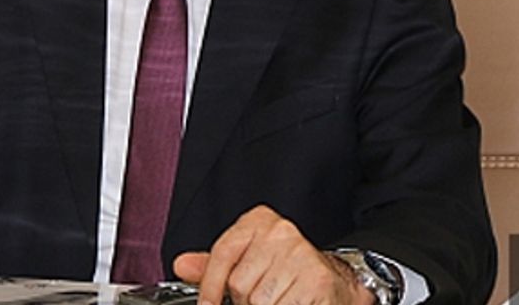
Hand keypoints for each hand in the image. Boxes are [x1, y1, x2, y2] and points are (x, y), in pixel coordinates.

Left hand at [172, 205, 374, 304]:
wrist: (336, 283)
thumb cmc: (287, 272)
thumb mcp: (247, 262)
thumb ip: (214, 266)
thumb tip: (182, 265)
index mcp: (259, 221)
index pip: (223, 254)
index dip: (210, 287)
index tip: (208, 303)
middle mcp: (281, 232)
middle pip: (240, 284)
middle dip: (245, 300)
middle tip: (265, 295)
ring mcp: (301, 255)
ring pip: (259, 301)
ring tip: (280, 298)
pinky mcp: (317, 280)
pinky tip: (293, 301)